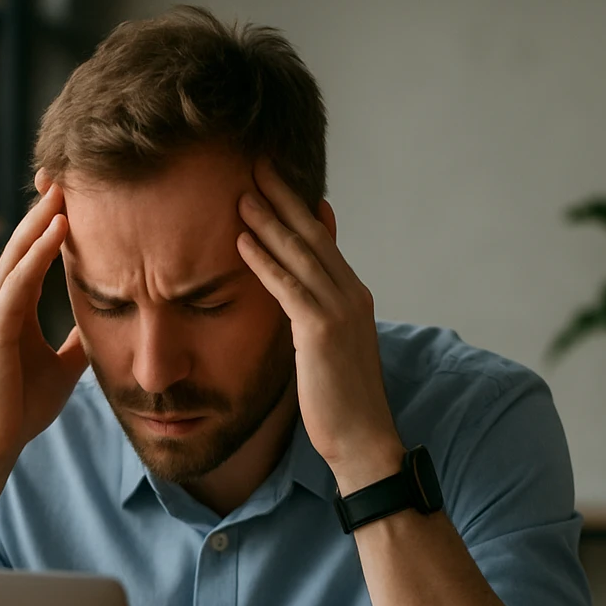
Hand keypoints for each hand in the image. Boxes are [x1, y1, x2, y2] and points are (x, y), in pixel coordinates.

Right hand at [0, 180, 87, 470]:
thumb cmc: (21, 409)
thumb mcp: (63, 367)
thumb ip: (79, 342)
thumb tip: (107, 324)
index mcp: (13, 310)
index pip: (34, 255)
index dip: (52, 225)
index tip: (77, 195)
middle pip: (23, 244)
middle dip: (44, 209)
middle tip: (67, 173)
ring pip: (18, 254)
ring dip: (41, 220)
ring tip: (64, 188)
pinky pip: (18, 282)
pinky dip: (37, 253)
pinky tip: (58, 229)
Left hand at [236, 160, 404, 493]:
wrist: (364, 441)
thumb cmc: (341, 403)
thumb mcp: (329, 350)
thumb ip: (314, 318)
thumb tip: (296, 300)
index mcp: (354, 296)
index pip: (324, 240)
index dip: (298, 207)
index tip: (274, 179)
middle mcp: (352, 294)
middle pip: (313, 234)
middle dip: (283, 197)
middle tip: (256, 164)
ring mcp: (340, 311)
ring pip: (300, 253)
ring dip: (268, 220)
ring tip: (241, 191)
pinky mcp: (321, 331)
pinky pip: (287, 287)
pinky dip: (264, 260)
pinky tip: (241, 241)